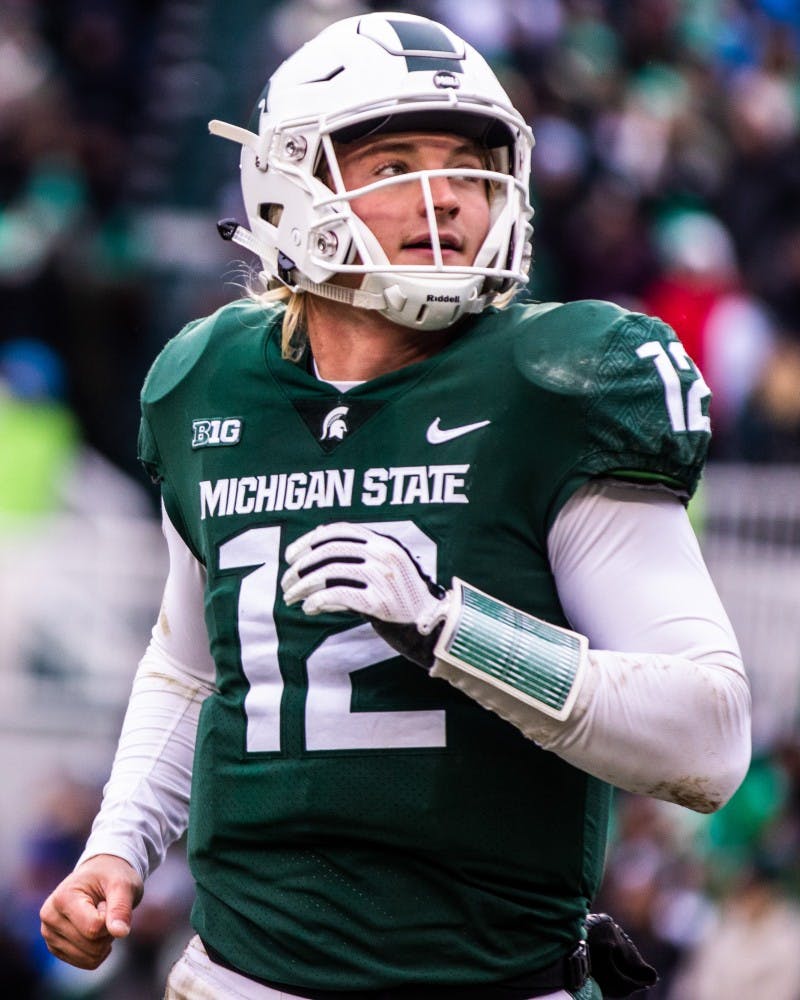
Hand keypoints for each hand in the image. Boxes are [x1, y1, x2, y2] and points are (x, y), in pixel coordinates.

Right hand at [40, 854, 142, 969]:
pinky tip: (96, 930)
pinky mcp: (55, 948)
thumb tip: (121, 933)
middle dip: (108, 930)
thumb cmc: (112, 877)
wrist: (100, 876)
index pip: (94, 927)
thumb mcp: (123, 884)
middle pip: (92, 945)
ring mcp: (49, 934)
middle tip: (106, 908)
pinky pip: (87, 963)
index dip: (111, 918)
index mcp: (62, 898)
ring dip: (104, 941)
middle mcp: (49, 917)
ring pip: (90, 958)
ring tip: (100, 917)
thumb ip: (121, 907)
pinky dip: (100, 950)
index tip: (108, 900)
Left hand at [282, 522, 448, 666]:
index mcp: (385, 543)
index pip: (340, 531)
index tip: (290, 556)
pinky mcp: (380, 602)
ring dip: (303, 586)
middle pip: (330, 550)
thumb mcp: (386, 572)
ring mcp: (383, 577)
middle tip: (285, 583)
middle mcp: (384, 555)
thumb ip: (359, 561)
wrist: (434, 628)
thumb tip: (314, 561)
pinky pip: (337, 596)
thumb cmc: (404, 602)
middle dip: (301, 567)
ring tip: (291, 598)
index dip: (310, 540)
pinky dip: (317, 601)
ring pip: (329, 573)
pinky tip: (308, 609)